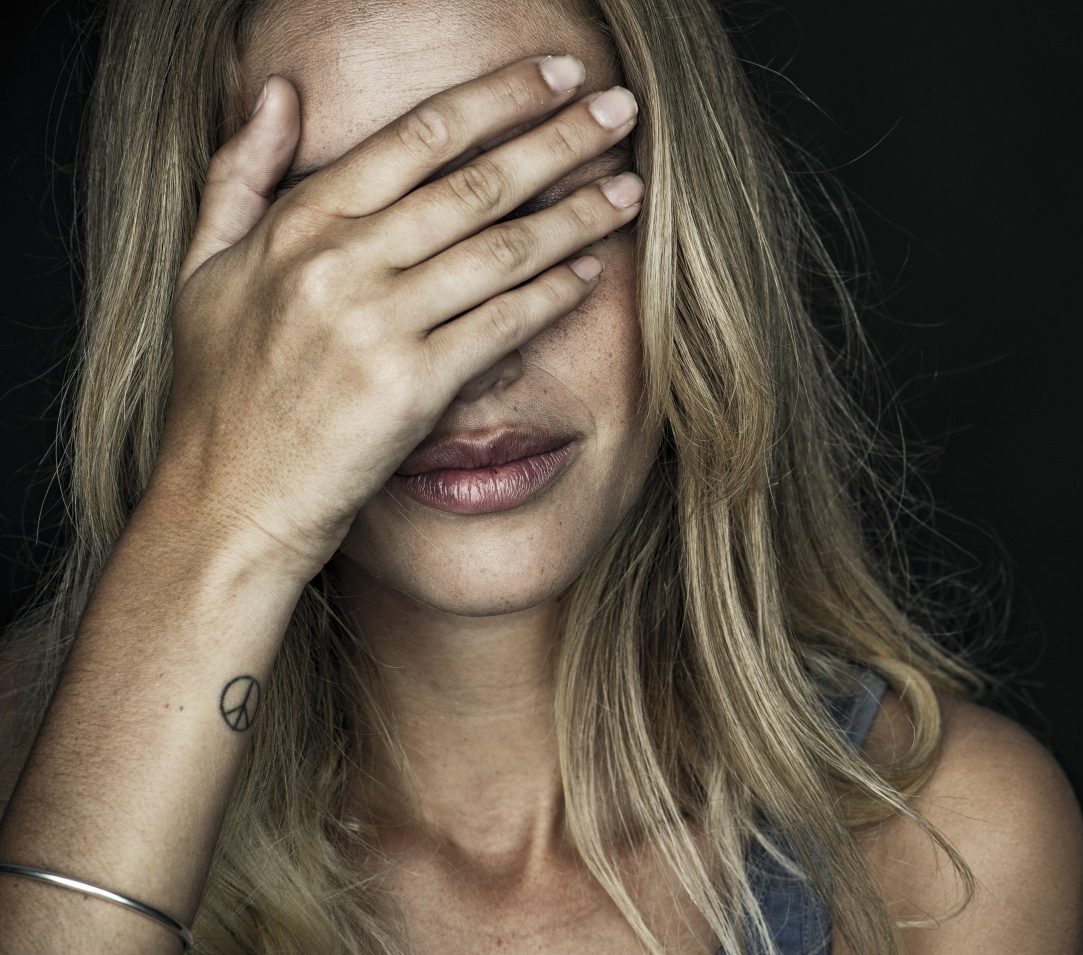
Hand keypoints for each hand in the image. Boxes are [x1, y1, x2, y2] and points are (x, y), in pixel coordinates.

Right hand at [149, 53, 642, 583]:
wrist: (226, 502)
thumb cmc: (221, 392)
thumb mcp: (205, 270)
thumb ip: (239, 174)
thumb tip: (277, 90)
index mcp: (296, 225)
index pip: (416, 138)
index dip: (497, 97)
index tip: (555, 75)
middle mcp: (338, 264)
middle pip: (474, 182)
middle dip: (558, 138)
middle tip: (620, 109)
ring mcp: (375, 325)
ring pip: (500, 249)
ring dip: (576, 213)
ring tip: (629, 186)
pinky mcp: (410, 387)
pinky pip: (501, 324)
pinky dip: (552, 293)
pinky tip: (591, 270)